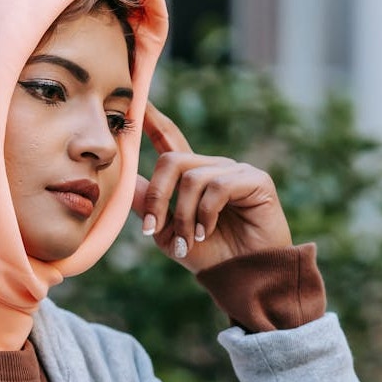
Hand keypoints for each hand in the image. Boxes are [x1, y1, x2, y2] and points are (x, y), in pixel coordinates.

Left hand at [132, 102, 291, 273]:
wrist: (244, 278)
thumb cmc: (210, 257)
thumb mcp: (169, 234)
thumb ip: (149, 205)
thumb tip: (127, 179)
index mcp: (193, 178)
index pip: (170, 142)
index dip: (153, 122)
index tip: (137, 104)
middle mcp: (214, 168)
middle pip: (172, 161)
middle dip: (158, 197)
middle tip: (153, 229)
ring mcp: (235, 172)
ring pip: (192, 178)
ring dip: (185, 215)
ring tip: (192, 239)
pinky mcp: (254, 180)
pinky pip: (217, 186)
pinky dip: (206, 213)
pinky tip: (209, 231)